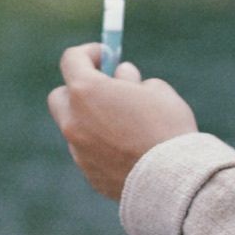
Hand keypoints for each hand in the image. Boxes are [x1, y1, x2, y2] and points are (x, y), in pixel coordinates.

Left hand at [47, 43, 196, 199]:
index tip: (106, 55)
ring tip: (126, 124)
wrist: (173, 181)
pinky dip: (102, 147)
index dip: (89, 53)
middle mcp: (74, 121)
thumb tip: (121, 78)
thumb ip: (131, 80)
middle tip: (106, 88)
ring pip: (76, 128)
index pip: (71, 60)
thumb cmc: (167, 128)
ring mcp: (79, 151)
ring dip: (92, 120)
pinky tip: (129, 151)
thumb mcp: (155, 90)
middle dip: (80, 89)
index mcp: (86, 91)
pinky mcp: (89, 174)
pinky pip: (89, 153)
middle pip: (61, 96)